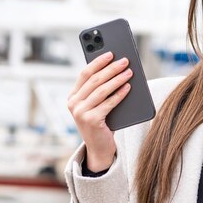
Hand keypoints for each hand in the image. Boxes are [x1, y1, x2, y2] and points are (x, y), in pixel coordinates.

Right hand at [67, 51, 132, 171]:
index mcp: (73, 96)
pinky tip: (128, 87)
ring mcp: (80, 113)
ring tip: (129, 72)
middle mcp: (73, 104)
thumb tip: (117, 68)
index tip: (111, 53)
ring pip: (102, 90)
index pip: (85, 74)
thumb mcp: (97, 104)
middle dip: (111, 68)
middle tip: (125, 61)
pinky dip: (119, 94)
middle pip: (95, 80)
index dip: (98, 62)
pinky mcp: (91, 121)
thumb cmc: (101, 122)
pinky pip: (108, 103)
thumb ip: (100, 89)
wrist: (99, 148)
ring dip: (117, 79)